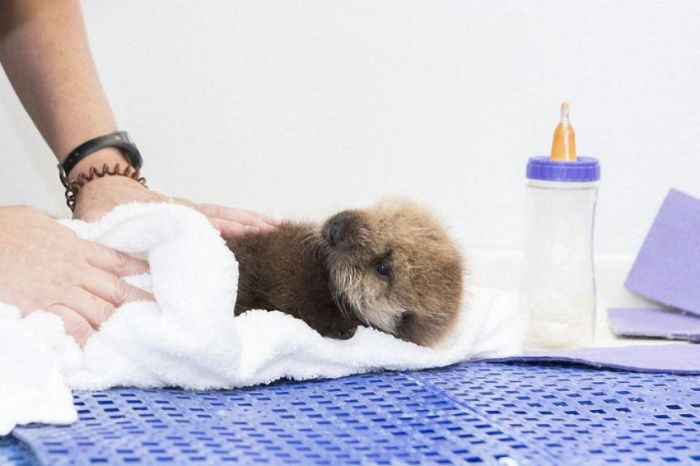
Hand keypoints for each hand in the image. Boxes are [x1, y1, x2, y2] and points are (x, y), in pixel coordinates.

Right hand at [0, 206, 152, 344]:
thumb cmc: (4, 228)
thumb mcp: (40, 222)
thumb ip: (61, 233)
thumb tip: (69, 236)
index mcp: (76, 247)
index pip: (117, 261)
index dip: (139, 270)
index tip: (155, 279)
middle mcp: (75, 270)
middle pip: (116, 289)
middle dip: (139, 302)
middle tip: (160, 313)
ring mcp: (60, 290)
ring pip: (100, 309)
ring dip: (119, 322)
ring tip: (138, 335)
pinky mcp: (42, 307)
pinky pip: (72, 325)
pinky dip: (85, 336)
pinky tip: (97, 346)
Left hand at [72, 173, 279, 238]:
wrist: (104, 181)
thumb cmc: (101, 205)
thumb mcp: (97, 220)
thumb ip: (103, 234)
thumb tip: (107, 252)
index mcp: (161, 212)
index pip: (193, 219)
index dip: (214, 225)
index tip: (236, 230)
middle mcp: (180, 210)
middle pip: (218, 214)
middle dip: (244, 220)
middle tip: (271, 227)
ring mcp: (188, 210)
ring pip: (223, 213)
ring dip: (249, 218)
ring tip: (275, 225)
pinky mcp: (190, 213)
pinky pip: (220, 214)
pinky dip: (241, 218)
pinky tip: (258, 224)